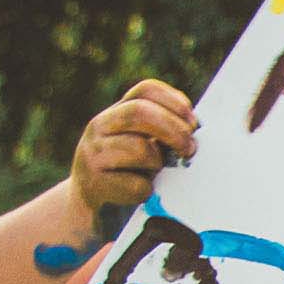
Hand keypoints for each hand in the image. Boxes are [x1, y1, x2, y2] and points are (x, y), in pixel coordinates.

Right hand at [69, 79, 195, 228]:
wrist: (88, 192)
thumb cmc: (126, 163)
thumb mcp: (140, 138)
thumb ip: (162, 128)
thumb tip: (195, 128)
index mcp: (116, 110)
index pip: (145, 90)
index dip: (174, 102)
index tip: (194, 122)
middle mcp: (100, 125)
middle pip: (139, 113)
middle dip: (173, 130)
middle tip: (190, 149)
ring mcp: (93, 152)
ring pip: (139, 149)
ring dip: (158, 162)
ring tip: (155, 170)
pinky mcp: (95, 181)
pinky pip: (136, 184)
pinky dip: (147, 190)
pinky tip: (142, 189)